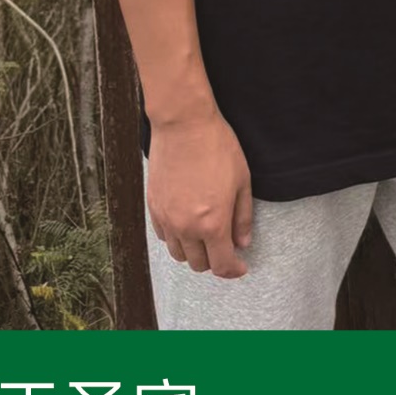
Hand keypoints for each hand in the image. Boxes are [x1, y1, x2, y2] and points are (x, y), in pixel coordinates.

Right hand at [145, 97, 253, 278]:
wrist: (183, 124)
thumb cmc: (218, 147)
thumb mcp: (242, 181)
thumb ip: (242, 217)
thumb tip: (242, 243)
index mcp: (212, 224)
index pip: (221, 265)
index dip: (233, 271)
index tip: (240, 266)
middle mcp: (186, 227)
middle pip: (198, 264)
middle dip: (215, 261)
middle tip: (225, 247)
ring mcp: (166, 218)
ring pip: (178, 254)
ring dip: (194, 252)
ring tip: (206, 237)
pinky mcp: (153, 206)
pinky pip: (164, 236)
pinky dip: (177, 238)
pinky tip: (187, 223)